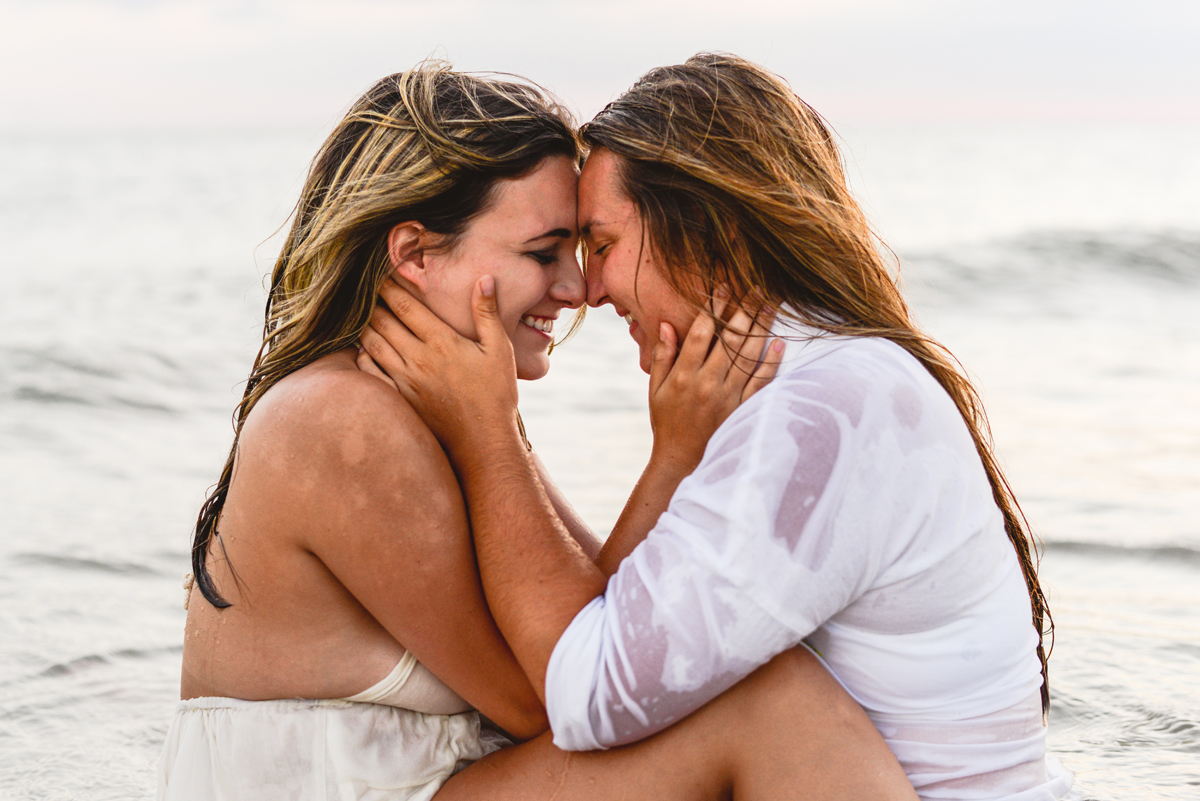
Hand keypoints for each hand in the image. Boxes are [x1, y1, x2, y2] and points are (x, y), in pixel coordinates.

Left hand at [359, 275, 519, 453]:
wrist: (482, 441)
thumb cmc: (496, 394)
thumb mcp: (499, 350)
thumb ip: (487, 313)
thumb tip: (485, 279)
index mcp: (441, 341)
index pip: (405, 305)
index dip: (389, 286)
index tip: (380, 273)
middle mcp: (417, 358)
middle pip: (382, 321)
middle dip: (372, 301)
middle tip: (363, 288)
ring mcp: (405, 380)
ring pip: (371, 344)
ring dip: (364, 325)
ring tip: (360, 312)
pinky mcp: (400, 398)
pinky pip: (370, 372)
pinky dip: (361, 356)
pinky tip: (361, 348)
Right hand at [647, 295, 782, 474]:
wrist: (682, 461)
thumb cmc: (666, 423)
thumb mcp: (656, 390)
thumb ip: (663, 356)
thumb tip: (666, 324)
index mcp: (683, 375)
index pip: (701, 332)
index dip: (713, 307)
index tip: (723, 286)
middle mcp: (706, 383)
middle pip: (729, 338)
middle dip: (743, 309)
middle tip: (756, 287)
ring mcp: (727, 397)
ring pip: (747, 355)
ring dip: (761, 328)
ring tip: (770, 305)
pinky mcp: (742, 409)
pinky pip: (760, 382)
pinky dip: (771, 363)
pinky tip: (780, 343)